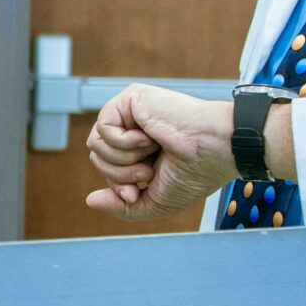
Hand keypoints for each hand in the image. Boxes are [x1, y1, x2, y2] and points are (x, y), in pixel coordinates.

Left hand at [83, 85, 238, 219]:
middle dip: (120, 175)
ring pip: (95, 145)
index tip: (139, 191)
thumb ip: (121, 207)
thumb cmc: (195, 174)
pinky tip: (150, 136)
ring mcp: (131, 112)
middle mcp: (133, 129)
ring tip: (152, 153)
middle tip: (150, 171)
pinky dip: (125, 142)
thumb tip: (90, 200)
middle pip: (97, 157)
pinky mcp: (131, 98)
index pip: (107, 168)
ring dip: (124, 160)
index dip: (118, 186)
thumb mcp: (154, 203)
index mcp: (140, 149)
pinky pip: (103, 128)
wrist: (215, 150)